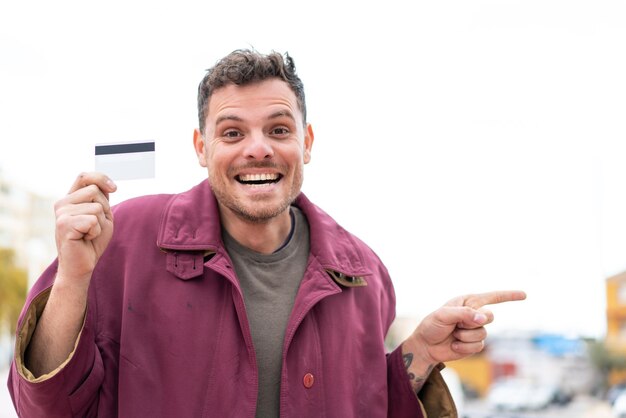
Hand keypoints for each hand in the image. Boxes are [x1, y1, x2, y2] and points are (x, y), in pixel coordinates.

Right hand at [54, 172, 116, 285]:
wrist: (82, 265)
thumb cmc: (92, 241)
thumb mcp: (102, 215)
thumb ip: (101, 199)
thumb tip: (108, 185)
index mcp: (70, 199)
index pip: (84, 176)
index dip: (101, 178)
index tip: (114, 188)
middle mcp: (62, 203)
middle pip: (95, 191)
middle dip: (104, 209)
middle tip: (94, 226)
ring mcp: (61, 213)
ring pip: (96, 207)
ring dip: (100, 223)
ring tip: (89, 233)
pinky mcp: (64, 225)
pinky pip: (93, 221)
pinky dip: (96, 231)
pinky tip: (85, 238)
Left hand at [401, 290, 525, 393]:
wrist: (426, 346)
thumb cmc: (432, 326)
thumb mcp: (443, 315)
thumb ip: (464, 314)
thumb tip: (483, 318)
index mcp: (467, 302)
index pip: (492, 297)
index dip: (509, 296)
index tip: (524, 295)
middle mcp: (474, 314)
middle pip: (489, 317)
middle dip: (472, 322)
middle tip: (456, 324)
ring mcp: (475, 330)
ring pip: (483, 333)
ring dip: (465, 336)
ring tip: (453, 334)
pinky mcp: (474, 344)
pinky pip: (478, 346)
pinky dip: (464, 347)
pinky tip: (454, 345)